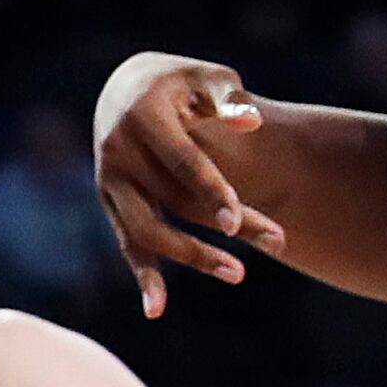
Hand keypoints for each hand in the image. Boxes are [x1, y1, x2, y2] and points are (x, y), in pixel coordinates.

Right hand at [93, 52, 286, 319]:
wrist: (129, 88)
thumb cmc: (180, 83)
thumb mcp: (206, 77)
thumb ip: (228, 98)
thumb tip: (251, 121)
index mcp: (142, 116)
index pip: (181, 161)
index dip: (212, 190)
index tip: (238, 221)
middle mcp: (117, 151)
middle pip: (171, 201)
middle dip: (221, 227)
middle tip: (277, 240)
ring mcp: (109, 181)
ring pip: (148, 230)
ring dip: (191, 255)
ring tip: (238, 273)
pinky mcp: (110, 203)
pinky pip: (127, 244)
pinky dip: (143, 276)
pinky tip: (157, 309)